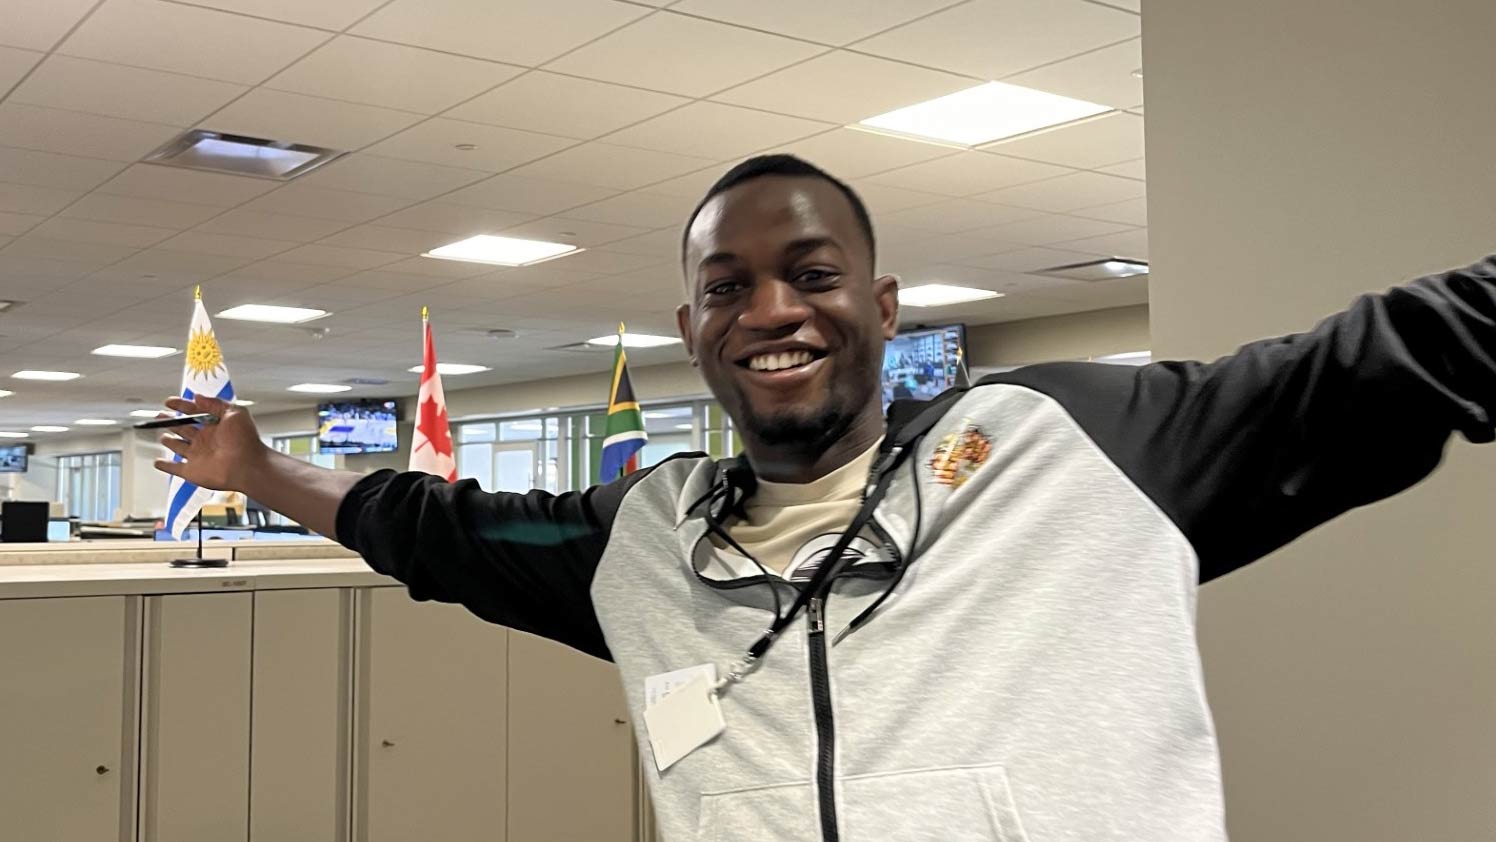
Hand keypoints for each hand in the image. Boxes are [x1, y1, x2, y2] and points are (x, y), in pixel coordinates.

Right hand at [153, 395, 269, 492]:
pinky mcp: (192, 471)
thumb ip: (215, 403)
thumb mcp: (234, 413)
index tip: (169, 402)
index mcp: (214, 426)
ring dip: (170, 442)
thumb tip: (198, 397)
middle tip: (161, 416)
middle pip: (184, 428)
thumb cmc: (246, 440)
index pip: (194, 413)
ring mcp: (198, 455)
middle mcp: (205, 440)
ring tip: (163, 437)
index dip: (181, 406)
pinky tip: (158, 462)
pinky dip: (165, 466)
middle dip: (172, 422)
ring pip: (178, 447)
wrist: (247, 466)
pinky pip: (174, 468)